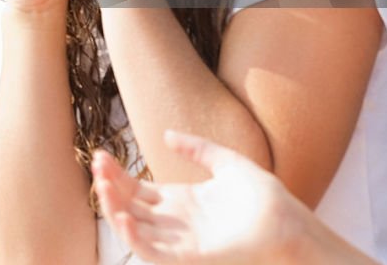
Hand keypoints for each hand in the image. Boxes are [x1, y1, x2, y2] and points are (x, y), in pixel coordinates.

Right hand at [92, 131, 307, 264]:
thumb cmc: (264, 196)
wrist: (289, 222)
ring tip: (103, 184)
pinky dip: (133, 238)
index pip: (136, 190)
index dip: (116, 175)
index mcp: (180, 201)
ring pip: (134, 229)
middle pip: (129, 206)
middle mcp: (175, 222)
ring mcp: (180, 240)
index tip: (101, 155)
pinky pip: (152, 253)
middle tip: (96, 163)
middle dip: (109, 186)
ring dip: (113, 209)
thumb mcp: (226, 162)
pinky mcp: (190, 256)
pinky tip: (124, 215)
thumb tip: (165, 134)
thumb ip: (196, 148)